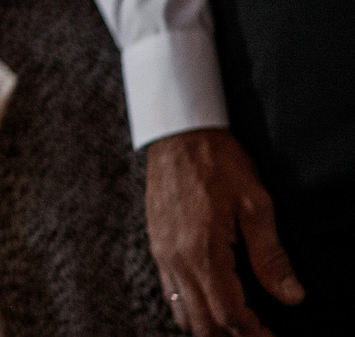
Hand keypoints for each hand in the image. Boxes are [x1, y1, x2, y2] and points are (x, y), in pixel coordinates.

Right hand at [149, 129, 301, 335]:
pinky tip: (212, 300)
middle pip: (202, 321)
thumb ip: (271, 256)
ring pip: (182, 311)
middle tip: (259, 334)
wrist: (178, 133)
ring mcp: (162, 252)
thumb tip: (292, 295)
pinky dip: (191, 307)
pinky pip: (170, 290)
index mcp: (202, 250)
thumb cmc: (218, 162)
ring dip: (210, 325)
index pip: (229, 312)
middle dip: (232, 335)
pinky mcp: (156, 244)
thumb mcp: (256, 204)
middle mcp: (176, 257)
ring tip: (239, 324)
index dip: (255, 333)